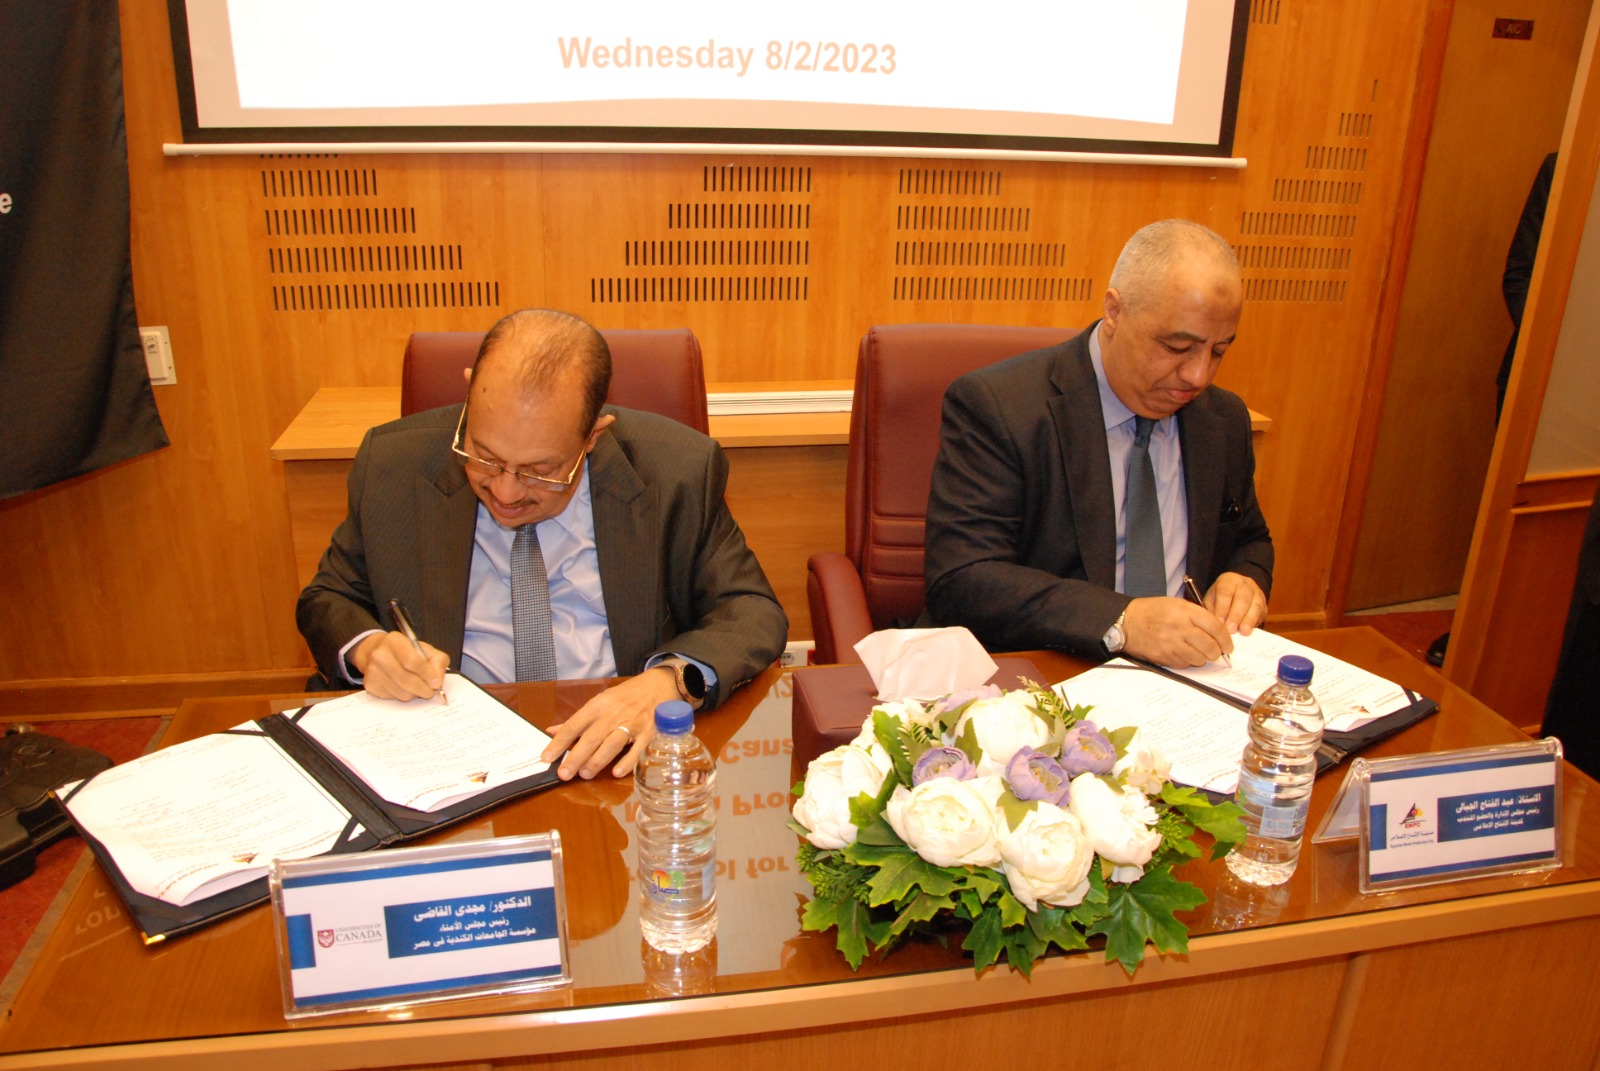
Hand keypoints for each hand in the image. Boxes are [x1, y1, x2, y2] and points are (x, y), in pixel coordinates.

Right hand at [350, 631, 448, 699]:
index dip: (427, 674)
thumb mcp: (425, 649)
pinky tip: (404, 687)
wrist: (377, 652)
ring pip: (402, 693)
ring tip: (417, 686)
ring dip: (414, 694)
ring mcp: (372, 671)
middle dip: (424, 689)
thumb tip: (437, 681)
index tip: (437, 683)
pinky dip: (403, 695)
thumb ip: (438, 661)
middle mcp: (380, 655)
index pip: (412, 661)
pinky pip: (393, 698)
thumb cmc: (405, 651)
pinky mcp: (370, 685)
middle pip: (407, 680)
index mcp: (394, 641)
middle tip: (431, 691)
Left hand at [540, 667, 678, 779]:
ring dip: (597, 760)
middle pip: (591, 737)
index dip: (559, 742)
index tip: (546, 757)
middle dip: (575, 757)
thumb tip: (552, 732)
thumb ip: (578, 720)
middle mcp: (613, 714)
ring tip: (584, 774)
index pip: (574, 725)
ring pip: (612, 743)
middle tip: (563, 774)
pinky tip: (617, 773)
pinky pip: (637, 749)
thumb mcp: (600, 702)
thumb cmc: (626, 696)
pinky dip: (627, 761)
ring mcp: (632, 723)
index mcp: (597, 706)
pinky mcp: (649, 732)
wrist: (657, 685)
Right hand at [1122, 596, 1232, 667]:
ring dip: (1202, 658)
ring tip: (1197, 651)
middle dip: (1216, 652)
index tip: (1228, 645)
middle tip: (1215, 652)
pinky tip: (1182, 653)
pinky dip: (1187, 661)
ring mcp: (1171, 644)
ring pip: (1199, 659)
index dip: (1226, 639)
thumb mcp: (1177, 604)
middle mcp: (1179, 628)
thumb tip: (1218, 633)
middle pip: (1210, 646)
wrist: (1127, 622)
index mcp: (1185, 611)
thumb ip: (1198, 616)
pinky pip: (1184, 664)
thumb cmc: (1153, 611)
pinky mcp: (1163, 656)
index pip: (1215, 627)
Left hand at [1204, 572, 1267, 634]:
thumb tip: (1215, 624)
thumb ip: (1212, 609)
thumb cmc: (1220, 596)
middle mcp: (1245, 584)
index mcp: (1229, 580)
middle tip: (1230, 630)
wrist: (1237, 590)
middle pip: (1242, 599)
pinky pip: (1262, 613)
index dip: (1223, 608)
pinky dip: (1255, 623)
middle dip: (1236, 616)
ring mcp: (1257, 593)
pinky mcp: (1264, 604)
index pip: (1226, 592)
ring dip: (1249, 620)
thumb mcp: (1211, 599)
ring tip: (1243, 632)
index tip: (1220, 622)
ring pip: (1255, 606)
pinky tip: (1250, 631)